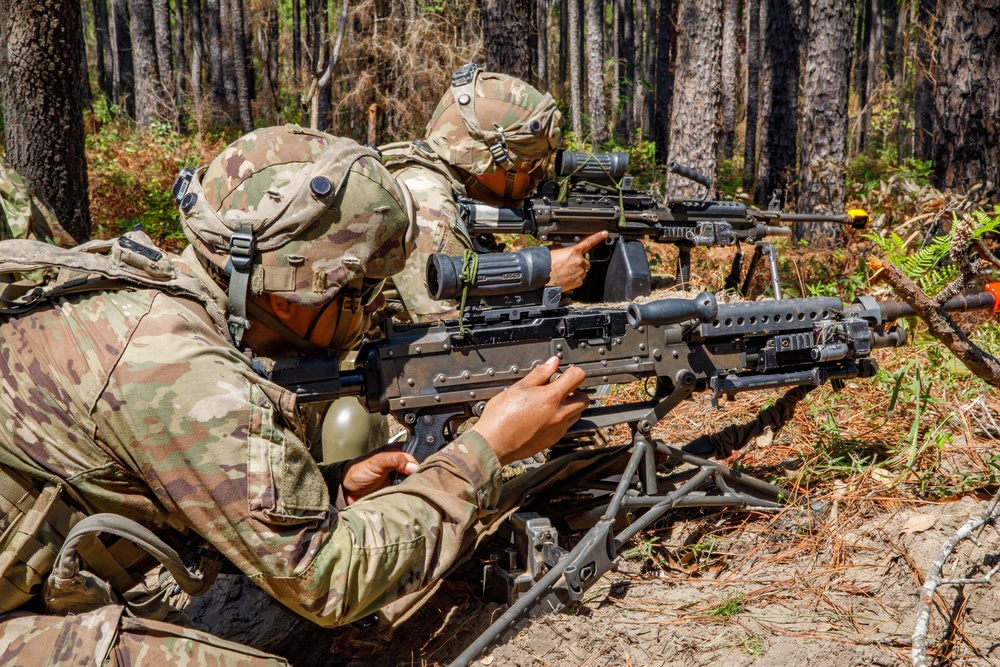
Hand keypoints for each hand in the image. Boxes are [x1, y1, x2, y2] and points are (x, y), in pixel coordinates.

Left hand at [341, 446, 418, 504]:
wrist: (347, 491)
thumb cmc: (359, 472)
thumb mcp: (377, 462)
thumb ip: (395, 460)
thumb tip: (413, 466)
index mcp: (399, 453)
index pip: (417, 456)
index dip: (420, 464)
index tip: (421, 472)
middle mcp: (402, 466)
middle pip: (419, 471)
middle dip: (420, 477)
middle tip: (418, 483)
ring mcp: (401, 480)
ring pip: (416, 483)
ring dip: (415, 487)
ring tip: (415, 491)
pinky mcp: (398, 492)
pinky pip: (409, 494)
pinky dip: (410, 496)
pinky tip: (410, 497)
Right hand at [471, 356, 588, 464]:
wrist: (493, 444)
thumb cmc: (501, 417)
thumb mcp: (518, 388)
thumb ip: (539, 374)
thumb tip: (552, 364)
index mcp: (551, 397)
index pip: (578, 377)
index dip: (573, 372)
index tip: (565, 373)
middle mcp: (559, 414)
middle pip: (584, 399)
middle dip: (575, 391)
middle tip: (559, 389)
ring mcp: (558, 429)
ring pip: (577, 414)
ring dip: (570, 406)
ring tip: (550, 404)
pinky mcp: (554, 440)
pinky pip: (566, 426)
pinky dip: (561, 419)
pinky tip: (544, 417)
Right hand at [547, 231, 608, 290]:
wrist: (543, 277)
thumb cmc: (547, 264)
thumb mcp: (556, 251)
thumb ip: (567, 250)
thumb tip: (568, 251)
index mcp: (574, 251)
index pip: (589, 242)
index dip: (598, 237)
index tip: (604, 233)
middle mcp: (579, 261)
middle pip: (586, 262)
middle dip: (580, 263)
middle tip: (569, 266)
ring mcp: (580, 272)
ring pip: (583, 271)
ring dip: (577, 271)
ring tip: (566, 273)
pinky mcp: (579, 281)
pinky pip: (580, 279)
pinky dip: (575, 279)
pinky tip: (567, 278)